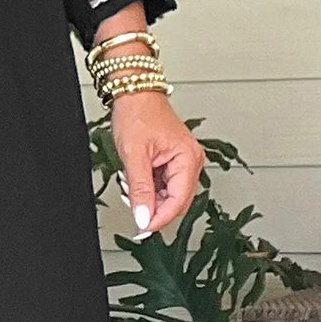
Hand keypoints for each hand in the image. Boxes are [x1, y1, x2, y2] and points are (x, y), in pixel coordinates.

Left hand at [111, 89, 205, 238]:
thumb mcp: (134, 155)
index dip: (160, 218)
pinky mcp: (172, 159)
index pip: (178, 201)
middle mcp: (190, 160)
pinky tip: (135, 181)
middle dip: (152, 206)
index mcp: (188, 159)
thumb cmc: (137, 113)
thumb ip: (140, 189)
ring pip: (168, 193)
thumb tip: (143, 217)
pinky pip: (163, 183)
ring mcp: (182, 160)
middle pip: (175, 200)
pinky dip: (148, 186)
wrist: (133, 92)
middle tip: (132, 209)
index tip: (143, 229)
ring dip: (148, 196)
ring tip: (130, 186)